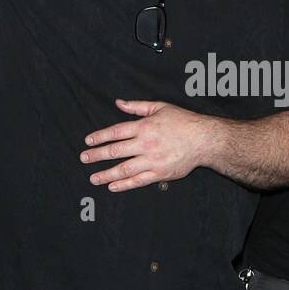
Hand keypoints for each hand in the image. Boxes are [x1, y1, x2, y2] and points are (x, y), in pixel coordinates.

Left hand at [81, 99, 215, 191]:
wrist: (204, 140)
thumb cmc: (184, 122)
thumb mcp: (160, 107)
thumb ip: (137, 107)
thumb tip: (119, 103)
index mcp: (145, 127)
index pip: (116, 132)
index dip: (100, 137)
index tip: (88, 141)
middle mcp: (146, 144)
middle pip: (116, 151)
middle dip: (97, 155)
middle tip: (84, 158)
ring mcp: (152, 161)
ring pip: (124, 169)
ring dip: (106, 174)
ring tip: (93, 178)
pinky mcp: (160, 174)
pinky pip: (138, 181)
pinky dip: (124, 185)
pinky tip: (112, 186)